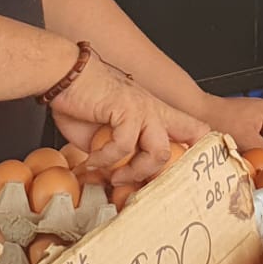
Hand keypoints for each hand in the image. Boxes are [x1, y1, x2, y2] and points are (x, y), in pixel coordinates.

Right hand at [51, 56, 207, 183]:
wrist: (63, 74)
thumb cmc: (81, 101)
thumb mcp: (105, 136)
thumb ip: (119, 155)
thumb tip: (120, 182)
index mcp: (155, 113)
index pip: (195, 128)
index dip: (199, 150)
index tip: (189, 175)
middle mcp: (155, 109)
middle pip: (190, 141)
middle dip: (166, 174)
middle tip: (138, 189)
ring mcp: (144, 107)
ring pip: (159, 151)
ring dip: (134, 172)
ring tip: (114, 177)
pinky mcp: (127, 107)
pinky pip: (124, 145)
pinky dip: (105, 159)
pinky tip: (92, 161)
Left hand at [197, 94, 262, 156]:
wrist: (195, 112)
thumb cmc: (218, 118)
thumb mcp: (247, 139)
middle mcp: (262, 114)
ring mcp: (251, 120)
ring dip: (258, 154)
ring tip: (253, 163)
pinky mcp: (241, 126)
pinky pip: (252, 142)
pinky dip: (249, 151)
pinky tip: (242, 158)